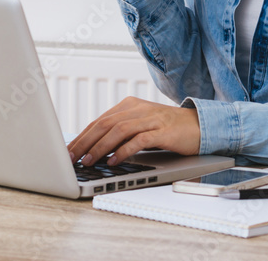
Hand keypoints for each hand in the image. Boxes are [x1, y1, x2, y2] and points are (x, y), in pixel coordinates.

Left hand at [66, 96, 200, 166]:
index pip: (99, 121)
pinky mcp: (163, 131)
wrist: (199, 125)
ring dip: (101, 147)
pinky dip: (124, 151)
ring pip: (119, 130)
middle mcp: (137, 109)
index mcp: (128, 106)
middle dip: (85, 142)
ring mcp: (151, 119)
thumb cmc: (167, 129)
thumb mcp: (140, 127)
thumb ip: (120, 133)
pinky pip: (139, 140)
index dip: (81, 136)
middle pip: (104, 124)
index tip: (68, 151)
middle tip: (71, 157)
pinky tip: (114, 161)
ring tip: (89, 160)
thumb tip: (93, 149)